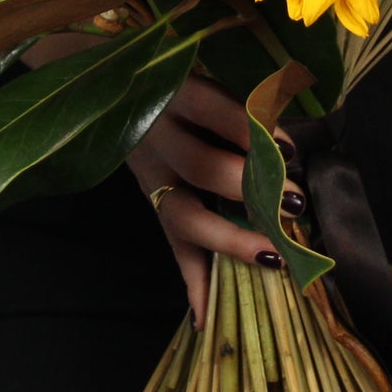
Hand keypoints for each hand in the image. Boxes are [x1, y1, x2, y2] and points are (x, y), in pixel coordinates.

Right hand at [126, 74, 303, 326]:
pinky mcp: (149, 199)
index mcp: (174, 93)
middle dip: (249, 189)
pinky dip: (191, 282)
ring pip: (183, 214)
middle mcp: (157, 136)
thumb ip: (239, 100)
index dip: (252, 131)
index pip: (215, 111)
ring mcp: (149, 172)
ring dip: (229, 240)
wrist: (98, 87)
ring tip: (272, 257)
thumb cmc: (171, 78)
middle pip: (200, 166)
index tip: (290, 150)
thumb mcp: (196, 71)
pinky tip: (206, 319)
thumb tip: (290, 136)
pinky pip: (171, 244)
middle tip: (293, 203)